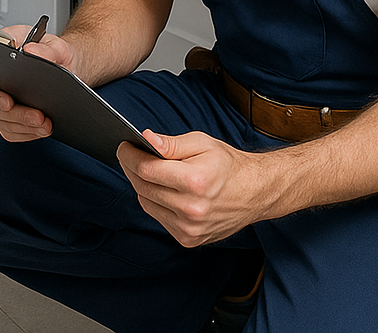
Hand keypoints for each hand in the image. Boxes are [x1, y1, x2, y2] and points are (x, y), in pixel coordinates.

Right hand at [0, 27, 78, 143]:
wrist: (67, 67)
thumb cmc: (55, 53)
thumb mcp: (55, 46)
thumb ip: (45, 48)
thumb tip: (31, 51)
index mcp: (1, 62)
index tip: (9, 103)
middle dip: (18, 116)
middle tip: (38, 117)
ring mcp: (2, 103)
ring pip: (5, 123)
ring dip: (25, 127)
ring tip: (45, 125)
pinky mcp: (11, 118)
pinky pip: (13, 132)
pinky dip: (28, 134)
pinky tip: (41, 130)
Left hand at [117, 130, 268, 246]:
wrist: (254, 193)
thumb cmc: (227, 164)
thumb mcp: (202, 143)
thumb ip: (171, 143)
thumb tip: (145, 138)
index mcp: (195, 181)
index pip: (147, 169)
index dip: (129, 156)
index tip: (123, 146)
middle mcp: (191, 209)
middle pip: (143, 188)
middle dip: (130, 168)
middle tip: (128, 154)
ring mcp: (189, 228)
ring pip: (147, 204)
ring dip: (140, 186)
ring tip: (141, 169)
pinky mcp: (188, 239)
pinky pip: (159, 218)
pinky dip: (153, 202)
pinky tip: (157, 188)